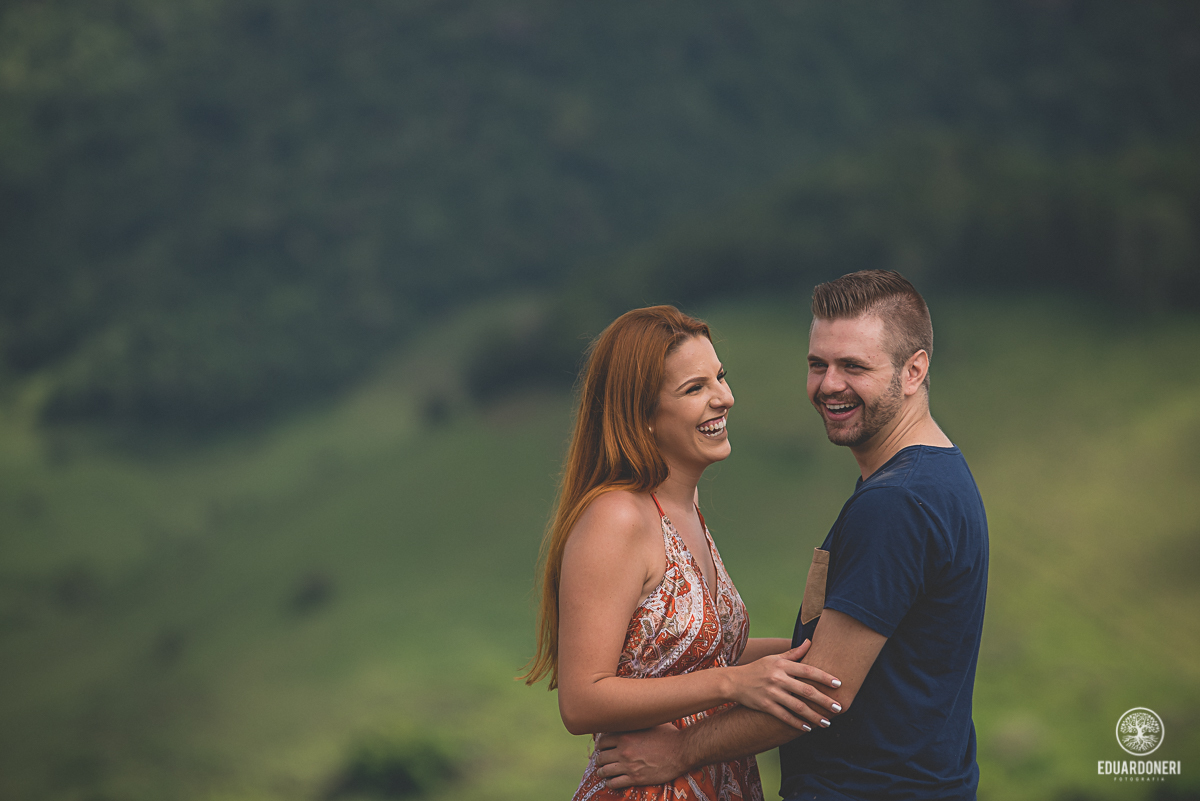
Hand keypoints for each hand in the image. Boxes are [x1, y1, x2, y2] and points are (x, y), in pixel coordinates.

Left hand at [594, 724, 685, 788]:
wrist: (681, 751)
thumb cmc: (668, 735)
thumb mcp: (650, 723)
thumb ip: (637, 722)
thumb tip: (633, 715)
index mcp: (625, 735)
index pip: (602, 741)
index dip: (601, 745)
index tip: (603, 747)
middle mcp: (624, 750)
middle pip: (601, 756)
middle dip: (601, 759)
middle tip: (602, 760)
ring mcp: (628, 765)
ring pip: (605, 771)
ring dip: (602, 772)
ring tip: (603, 772)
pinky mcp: (635, 778)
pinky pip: (615, 783)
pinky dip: (610, 783)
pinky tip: (611, 782)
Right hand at [727, 639, 842, 730]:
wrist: (734, 682)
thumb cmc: (757, 668)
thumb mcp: (774, 658)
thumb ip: (793, 653)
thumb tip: (810, 641)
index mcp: (782, 665)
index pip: (808, 670)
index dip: (824, 677)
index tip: (839, 684)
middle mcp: (778, 678)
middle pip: (806, 690)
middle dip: (824, 700)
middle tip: (839, 708)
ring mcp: (771, 693)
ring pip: (797, 706)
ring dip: (814, 716)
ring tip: (827, 722)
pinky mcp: (765, 706)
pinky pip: (784, 716)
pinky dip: (797, 723)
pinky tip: (807, 728)